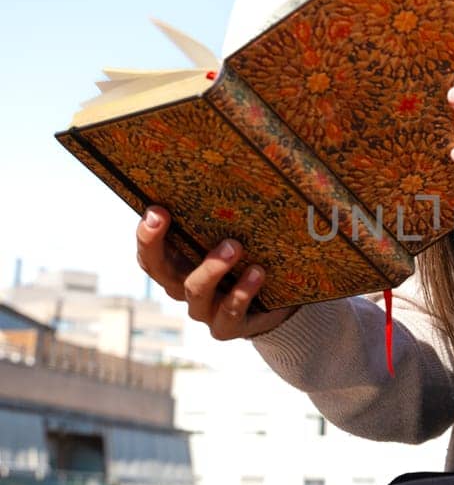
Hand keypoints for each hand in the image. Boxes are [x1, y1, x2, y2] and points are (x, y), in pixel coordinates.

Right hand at [135, 207, 297, 340]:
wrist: (276, 302)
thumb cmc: (250, 257)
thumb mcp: (233, 234)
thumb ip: (223, 212)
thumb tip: (237, 158)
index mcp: (176, 263)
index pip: (149, 251)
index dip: (146, 234)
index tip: (155, 209)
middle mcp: (182, 287)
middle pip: (160, 269)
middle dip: (156, 242)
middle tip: (164, 216)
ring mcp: (204, 309)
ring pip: (195, 290)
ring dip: (211, 267)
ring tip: (234, 246)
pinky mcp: (228, 326)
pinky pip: (230, 312)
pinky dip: (242, 292)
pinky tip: (257, 272)